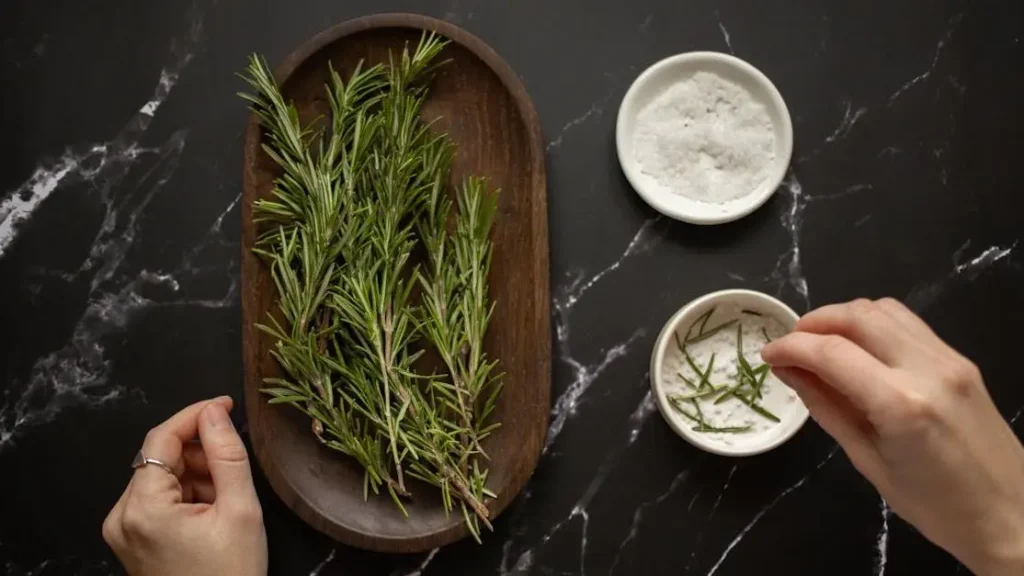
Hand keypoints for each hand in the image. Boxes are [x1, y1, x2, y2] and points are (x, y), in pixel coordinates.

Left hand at [102, 397, 267, 575]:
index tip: (227, 405)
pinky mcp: (132, 540)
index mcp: (143, 509)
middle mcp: (122, 517)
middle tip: (236, 465)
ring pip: (161, 477)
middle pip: (160, 458)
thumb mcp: (240, 510)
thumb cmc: (231, 575)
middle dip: (200, 452)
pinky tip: (213, 510)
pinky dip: (187, 494)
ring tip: (227, 498)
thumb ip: (227, 455)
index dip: (195, 414)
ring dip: (196, 474)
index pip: (161, 439)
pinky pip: (158, 499)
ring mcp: (123, 531)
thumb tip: (215, 413)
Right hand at [762, 298, 1023, 575]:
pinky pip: (907, 323)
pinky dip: (872, 324)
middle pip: (856, 316)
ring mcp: (949, 359)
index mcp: (901, 404)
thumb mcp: (868, 461)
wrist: (1011, 515)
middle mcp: (927, 369)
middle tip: (789, 346)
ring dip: (842, 318)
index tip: (767, 355)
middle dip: (813, 323)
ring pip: (882, 310)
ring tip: (819, 344)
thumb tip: (790, 372)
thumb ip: (827, 408)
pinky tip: (857, 348)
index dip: (790, 346)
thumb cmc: (935, 506)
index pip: (831, 351)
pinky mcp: (960, 359)